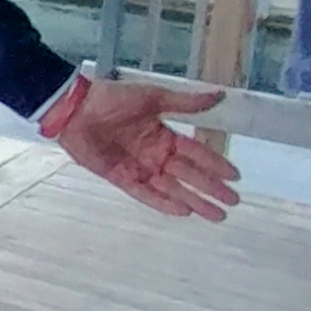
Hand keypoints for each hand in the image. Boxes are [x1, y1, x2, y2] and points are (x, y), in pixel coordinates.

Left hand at [55, 77, 240, 220]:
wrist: (75, 109)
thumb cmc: (113, 98)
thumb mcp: (154, 98)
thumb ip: (186, 103)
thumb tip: (220, 95)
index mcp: (164, 135)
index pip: (196, 153)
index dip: (215, 165)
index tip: (235, 176)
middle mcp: (155, 154)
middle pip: (189, 175)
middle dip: (211, 188)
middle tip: (233, 202)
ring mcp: (138, 167)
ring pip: (172, 188)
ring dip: (194, 201)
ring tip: (216, 215)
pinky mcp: (121, 177)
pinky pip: (146, 194)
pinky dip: (164, 203)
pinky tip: (184, 212)